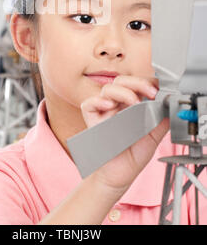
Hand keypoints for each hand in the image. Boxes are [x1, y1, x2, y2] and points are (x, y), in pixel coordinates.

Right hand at [81, 76, 168, 191]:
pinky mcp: (92, 121)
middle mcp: (116, 106)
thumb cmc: (132, 157)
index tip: (157, 90)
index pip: (135, 84)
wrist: (119, 176)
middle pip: (121, 81)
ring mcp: (103, 112)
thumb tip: (168, 104)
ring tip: (133, 102)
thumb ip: (160, 120)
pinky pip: (89, 104)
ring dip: (123, 91)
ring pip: (107, 89)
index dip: (146, 82)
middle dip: (137, 82)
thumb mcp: (153, 137)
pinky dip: (98, 101)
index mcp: (130, 106)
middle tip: (149, 92)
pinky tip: (110, 106)